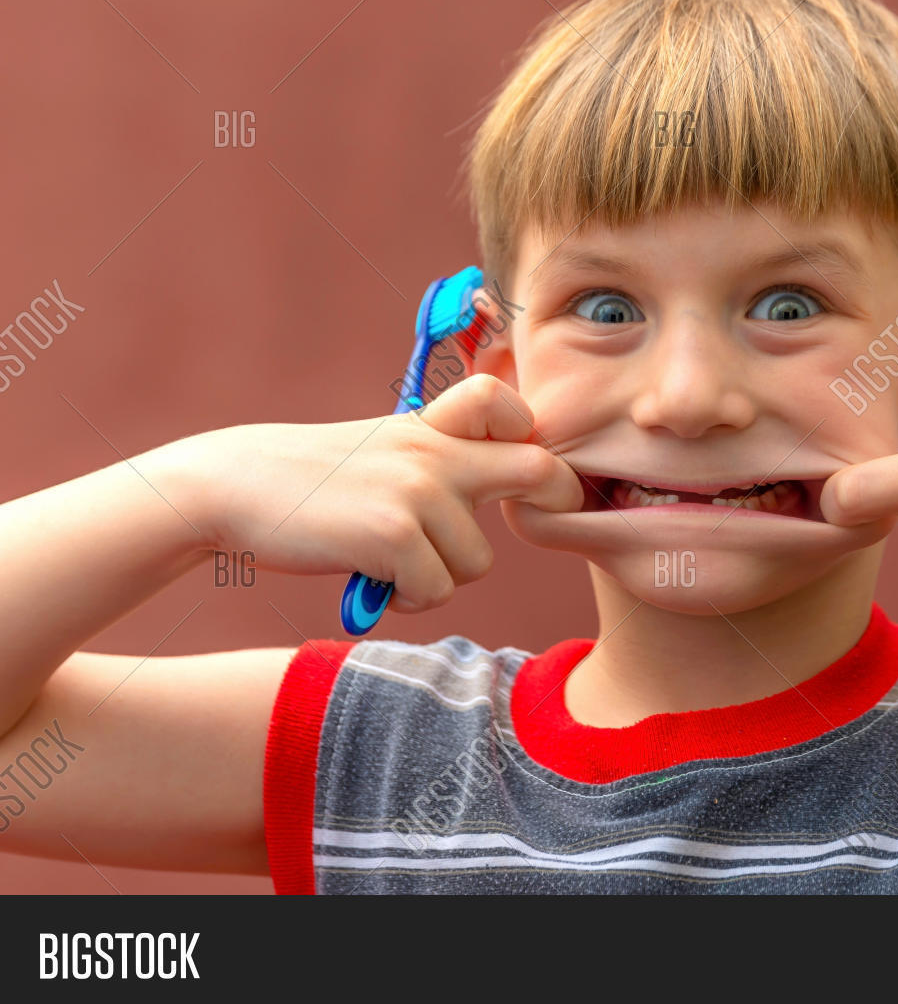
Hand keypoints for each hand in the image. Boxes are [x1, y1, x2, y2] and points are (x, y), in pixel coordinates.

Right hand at [160, 374, 581, 612]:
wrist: (234, 489)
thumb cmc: (316, 483)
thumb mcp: (384, 448)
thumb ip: (441, 457)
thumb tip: (513, 485)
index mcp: (432, 426)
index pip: (506, 404)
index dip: (529, 434)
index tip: (518, 470)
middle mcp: (434, 452)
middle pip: (541, 471)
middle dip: (556, 500)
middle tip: (533, 519)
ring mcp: (417, 492)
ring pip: (477, 562)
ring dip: (440, 577)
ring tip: (393, 562)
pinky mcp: (395, 535)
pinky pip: (436, 591)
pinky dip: (407, 599)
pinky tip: (374, 581)